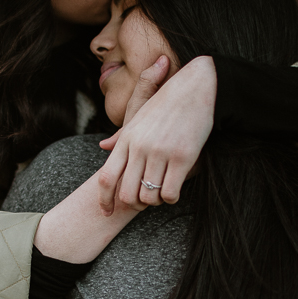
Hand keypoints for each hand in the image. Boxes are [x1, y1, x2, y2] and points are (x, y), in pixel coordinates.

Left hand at [98, 55, 216, 213]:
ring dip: (155, 201)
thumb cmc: (167, 102)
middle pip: (127, 194)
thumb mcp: (138, 117)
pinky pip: (170, 193)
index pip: (106, 178)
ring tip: (162, 191)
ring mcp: (159, 152)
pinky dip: (171, 197)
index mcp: (126, 138)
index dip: (104, 200)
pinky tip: (176, 188)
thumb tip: (102, 146)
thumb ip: (120, 136)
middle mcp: (139, 147)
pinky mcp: (182, 157)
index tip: (107, 212)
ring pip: (149, 196)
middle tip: (147, 199)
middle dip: (136, 204)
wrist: (195, 86)